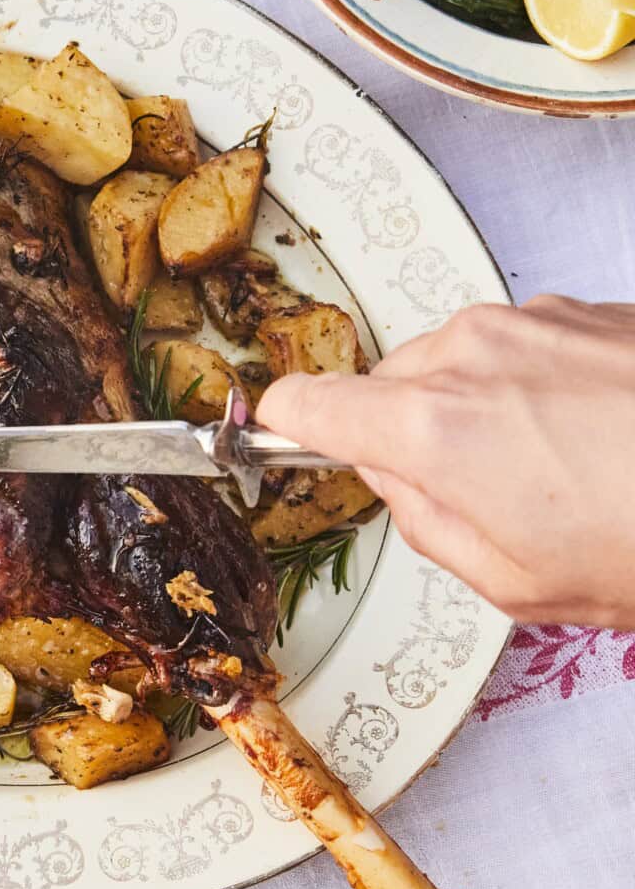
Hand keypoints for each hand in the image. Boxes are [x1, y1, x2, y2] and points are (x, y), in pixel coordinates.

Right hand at [257, 296, 634, 627]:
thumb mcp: (514, 582)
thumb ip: (424, 523)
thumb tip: (394, 479)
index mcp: (432, 428)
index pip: (305, 403)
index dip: (287, 430)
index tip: (289, 444)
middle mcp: (470, 352)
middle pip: (387, 385)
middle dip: (410, 435)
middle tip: (479, 497)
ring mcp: (534, 319)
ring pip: (458, 363)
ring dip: (479, 409)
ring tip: (560, 471)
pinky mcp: (590, 306)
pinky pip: (524, 345)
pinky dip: (538, 386)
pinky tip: (601, 438)